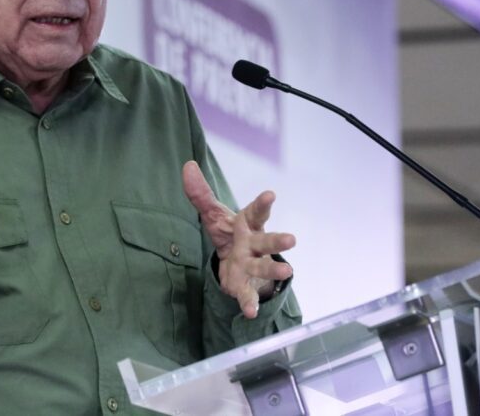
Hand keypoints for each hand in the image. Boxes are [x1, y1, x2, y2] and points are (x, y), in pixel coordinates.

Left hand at [182, 161, 294, 318]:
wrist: (236, 263)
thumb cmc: (229, 233)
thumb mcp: (213, 213)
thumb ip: (200, 193)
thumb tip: (188, 166)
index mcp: (247, 224)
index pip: (256, 212)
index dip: (263, 203)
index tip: (270, 194)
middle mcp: (254, 245)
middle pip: (267, 241)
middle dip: (278, 241)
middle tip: (292, 239)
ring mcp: (252, 266)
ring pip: (263, 268)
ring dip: (274, 271)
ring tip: (288, 272)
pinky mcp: (244, 285)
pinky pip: (248, 295)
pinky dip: (249, 303)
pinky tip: (251, 313)